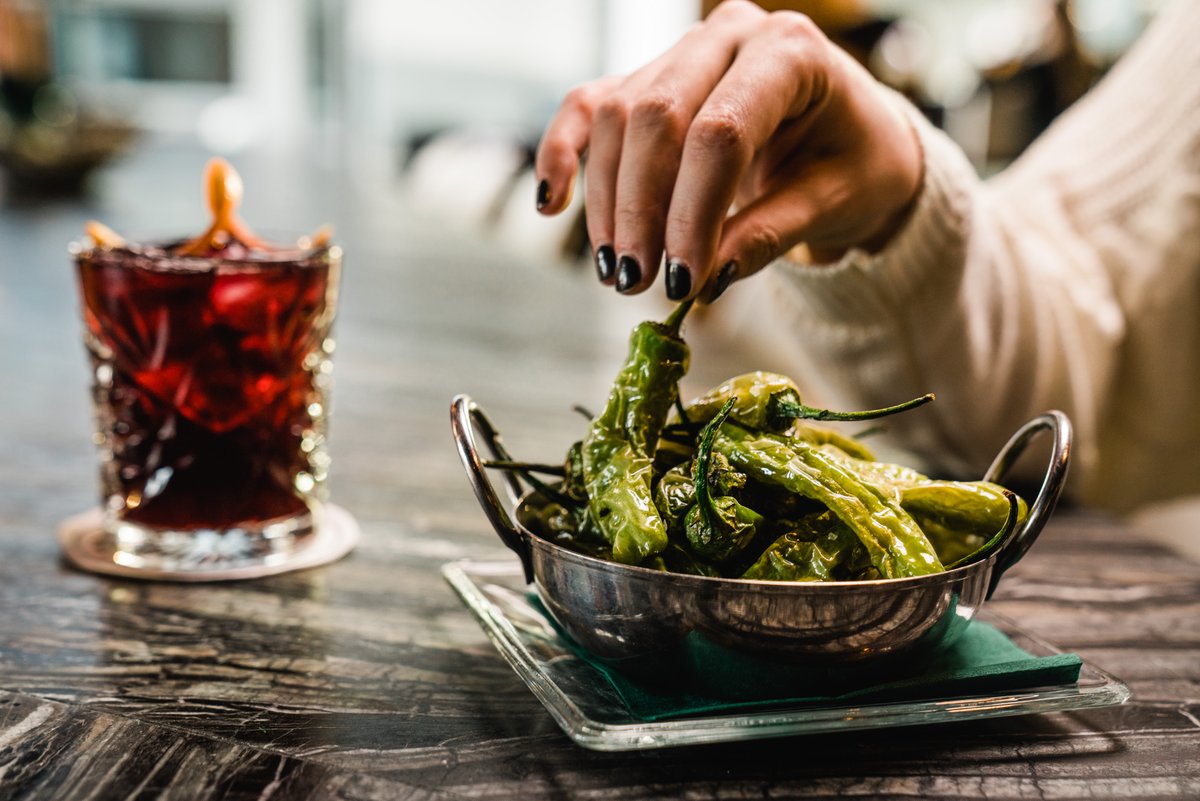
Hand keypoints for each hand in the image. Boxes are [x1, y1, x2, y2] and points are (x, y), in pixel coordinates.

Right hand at [534, 0, 921, 301]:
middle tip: (638, 282)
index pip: (722, 130)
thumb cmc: (853, 164)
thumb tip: (703, 279)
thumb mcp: (832, 203)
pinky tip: (551, 204)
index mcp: (792, 52)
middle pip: (656, 117)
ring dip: (606, 203)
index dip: (693, 211)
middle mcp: (730, 35)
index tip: (683, 280)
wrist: (849, 135)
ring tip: (619, 272)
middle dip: (640, 210)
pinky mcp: (647, 78)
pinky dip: (562, 153)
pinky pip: (588, 107)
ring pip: (616, 118)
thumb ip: (769, 235)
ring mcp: (683, 50)